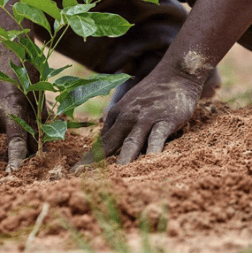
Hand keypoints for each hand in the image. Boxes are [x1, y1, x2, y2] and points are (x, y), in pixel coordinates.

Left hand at [72, 68, 202, 171]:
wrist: (177, 73)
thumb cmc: (153, 93)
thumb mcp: (129, 106)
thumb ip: (117, 125)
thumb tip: (103, 145)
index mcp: (116, 115)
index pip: (101, 141)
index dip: (88, 159)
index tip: (75, 174)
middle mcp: (127, 117)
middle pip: (109, 144)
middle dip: (94, 162)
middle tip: (80, 178)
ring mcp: (145, 119)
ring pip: (131, 144)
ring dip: (121, 161)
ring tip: (113, 179)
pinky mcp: (165, 120)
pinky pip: (156, 139)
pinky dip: (152, 152)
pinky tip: (148, 165)